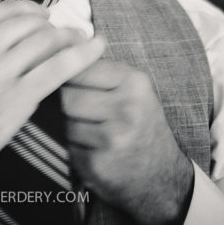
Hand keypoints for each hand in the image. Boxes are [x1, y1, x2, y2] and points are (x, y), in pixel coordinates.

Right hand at [0, 1, 104, 207]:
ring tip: (82, 41)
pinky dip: (81, 56)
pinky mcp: (18, 99)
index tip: (42, 16)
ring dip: (69, 38)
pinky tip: (96, 49)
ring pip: (47, 41)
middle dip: (53, 25)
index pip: (8, 9)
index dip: (31, 10)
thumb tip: (0, 35)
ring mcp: (1, 71)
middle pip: (31, 23)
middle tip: (68, 31)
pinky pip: (58, 69)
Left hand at [62, 60, 193, 224]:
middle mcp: (127, 109)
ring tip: (92, 132)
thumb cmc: (141, 125)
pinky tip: (94, 150)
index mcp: (134, 83)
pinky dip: (75, 149)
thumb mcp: (133, 91)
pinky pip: (68, 147)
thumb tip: (60, 48)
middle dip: (67, 104)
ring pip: (65, 122)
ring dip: (70, 128)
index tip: (68, 80)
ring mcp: (112, 139)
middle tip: (83, 112)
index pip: (80, 67)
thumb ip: (101, 70)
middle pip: (67, 96)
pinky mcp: (98, 164)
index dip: (68, 75)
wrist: (162, 176)